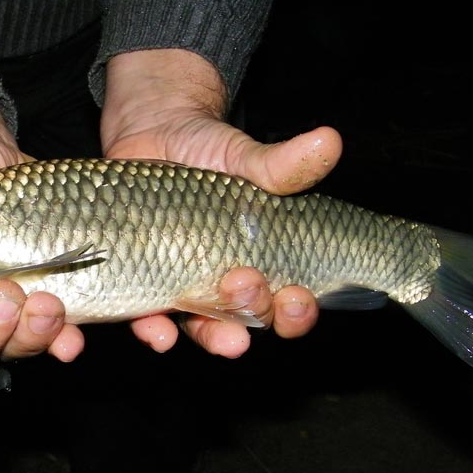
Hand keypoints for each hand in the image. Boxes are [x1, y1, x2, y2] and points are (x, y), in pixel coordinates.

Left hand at [101, 48, 342, 357]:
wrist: (150, 136)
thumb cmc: (208, 151)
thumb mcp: (245, 155)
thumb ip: (281, 163)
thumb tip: (328, 140)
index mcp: (266, 262)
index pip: (292, 303)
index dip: (298, 311)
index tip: (296, 295)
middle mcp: (230, 285)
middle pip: (252, 319)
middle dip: (255, 314)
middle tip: (246, 285)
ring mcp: (186, 288)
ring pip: (206, 328)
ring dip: (214, 335)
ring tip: (222, 337)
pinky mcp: (144, 286)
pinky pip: (149, 320)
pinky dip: (154, 331)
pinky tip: (159, 334)